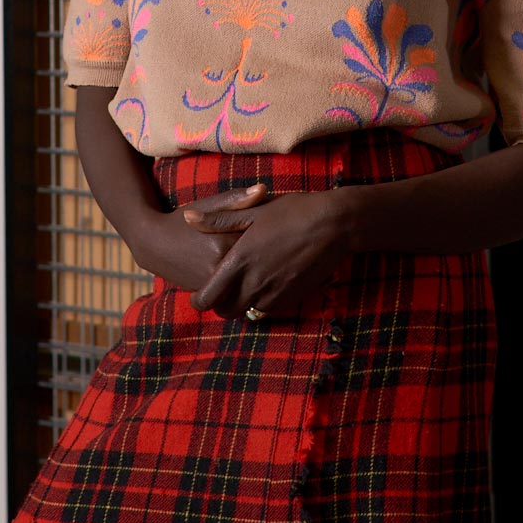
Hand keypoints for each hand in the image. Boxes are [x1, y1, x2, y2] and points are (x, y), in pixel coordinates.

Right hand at [137, 184, 268, 293]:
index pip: (261, 239)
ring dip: (256, 271)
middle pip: (256, 262)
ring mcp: (214, 285)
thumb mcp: (208, 205)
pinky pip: (238, 291)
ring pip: (248, 280)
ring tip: (264, 258)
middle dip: (266, 253)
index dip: (271, 233)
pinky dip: (244, 282)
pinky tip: (249, 271)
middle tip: (273, 244)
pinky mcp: (211, 296)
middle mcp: (219, 268)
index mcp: (223, 242)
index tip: (276, 226)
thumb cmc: (183, 220)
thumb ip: (237, 199)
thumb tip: (263, 189)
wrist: (154, 246)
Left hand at [182, 189, 352, 319]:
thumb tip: (187, 217)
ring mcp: (275, 292)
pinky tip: (266, 282)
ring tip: (244, 284)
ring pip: (248, 311)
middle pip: (225, 312)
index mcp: (240, 260)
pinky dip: (262, 301)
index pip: (208, 298)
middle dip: (219, 305)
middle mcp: (255, 282)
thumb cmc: (292, 211)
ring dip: (242, 303)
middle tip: (220, 292)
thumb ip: (217, 219)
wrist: (334, 225)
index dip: (199, 300)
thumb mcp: (252, 210)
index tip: (198, 295)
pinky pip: (268, 308)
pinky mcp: (292, 297)